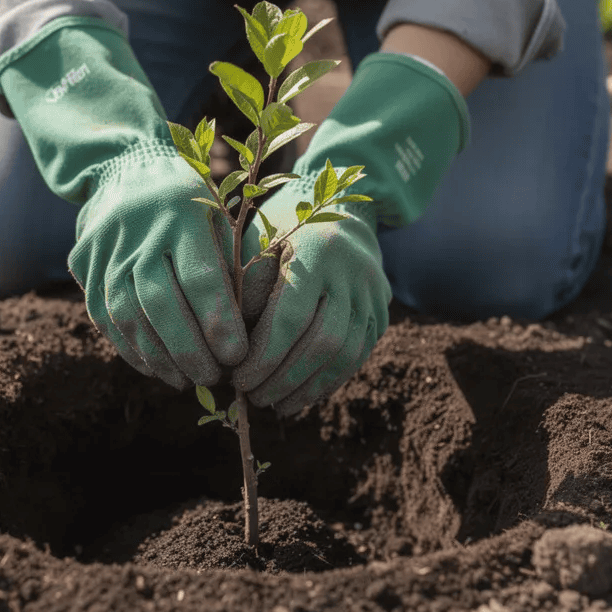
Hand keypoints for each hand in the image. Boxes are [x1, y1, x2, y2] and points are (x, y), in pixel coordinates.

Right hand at [69, 157, 246, 389]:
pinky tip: (156, 368)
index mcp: (182, 213)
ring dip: (158, 357)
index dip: (219, 322)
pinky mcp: (82, 263)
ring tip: (186, 380)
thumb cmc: (192, 206)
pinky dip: (130, 349)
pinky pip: (103, 316)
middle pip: (159, 301)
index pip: (200, 277)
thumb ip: (237, 269)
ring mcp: (105, 247)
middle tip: (212, 379)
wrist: (126, 170)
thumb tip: (252, 332)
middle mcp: (138, 229)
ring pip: (126, 314)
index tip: (238, 356)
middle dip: (188, 348)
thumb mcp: (223, 223)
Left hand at [232, 51, 470, 411]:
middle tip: (251, 399)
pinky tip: (299, 397)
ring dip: (306, 387)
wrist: (343, 207)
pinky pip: (357, 356)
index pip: (290, 317)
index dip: (263, 356)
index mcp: (316, 250)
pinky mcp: (381, 312)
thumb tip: (231, 350)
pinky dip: (327, 382)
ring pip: (345, 354)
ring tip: (273, 404)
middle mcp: (352, 272)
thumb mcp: (256, 242)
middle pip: (322, 341)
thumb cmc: (281, 226)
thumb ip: (245, 288)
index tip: (236, 379)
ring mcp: (372, 294)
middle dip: (283, 377)